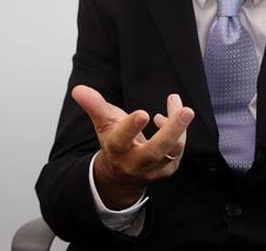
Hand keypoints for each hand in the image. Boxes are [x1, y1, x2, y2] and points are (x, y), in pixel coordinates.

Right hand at [71, 85, 194, 208]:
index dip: (130, 128)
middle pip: (155, 150)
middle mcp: (135, 163)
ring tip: (180, 107)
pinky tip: (168, 118)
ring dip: (180, 128)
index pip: (121, 141)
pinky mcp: (168, 170)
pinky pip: (178, 151)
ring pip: (172, 151)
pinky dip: (179, 134)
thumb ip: (94, 105)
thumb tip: (78, 89)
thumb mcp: (103, 124)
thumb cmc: (115, 142)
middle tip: (187, 111)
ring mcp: (153, 170)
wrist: (120, 176)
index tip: (142, 113)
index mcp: (116, 150)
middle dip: (171, 131)